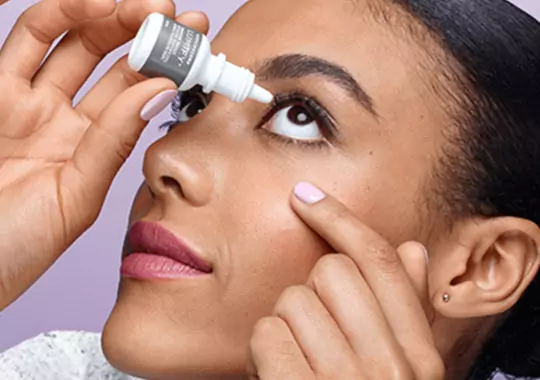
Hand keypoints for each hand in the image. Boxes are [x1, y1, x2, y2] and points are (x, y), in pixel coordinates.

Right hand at [0, 0, 208, 309]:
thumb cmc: (18, 246)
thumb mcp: (78, 195)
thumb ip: (113, 142)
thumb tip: (158, 90)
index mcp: (93, 145)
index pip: (136, 90)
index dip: (168, 64)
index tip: (199, 44)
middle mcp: (63, 118)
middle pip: (107, 57)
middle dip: (143, 30)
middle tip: (174, 14)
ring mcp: (27, 103)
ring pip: (70, 40)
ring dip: (106, 16)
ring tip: (143, 6)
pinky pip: (24, 41)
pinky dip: (57, 15)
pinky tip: (94, 5)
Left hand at [247, 182, 444, 379]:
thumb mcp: (402, 369)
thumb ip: (407, 312)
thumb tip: (412, 248)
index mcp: (420, 358)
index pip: (381, 261)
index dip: (339, 219)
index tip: (305, 195)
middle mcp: (389, 368)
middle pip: (332, 269)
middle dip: (311, 292)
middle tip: (311, 331)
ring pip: (293, 299)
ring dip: (284, 325)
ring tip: (297, 359)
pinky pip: (265, 332)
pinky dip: (262, 352)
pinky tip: (278, 373)